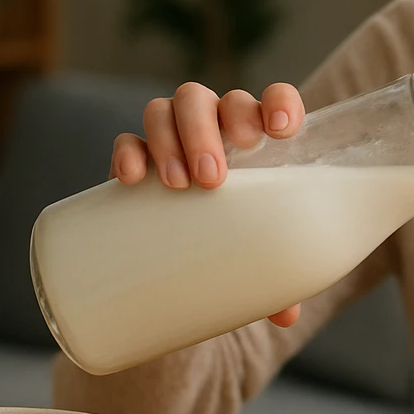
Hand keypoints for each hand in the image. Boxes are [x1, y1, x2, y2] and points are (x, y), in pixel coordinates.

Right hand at [110, 81, 307, 327]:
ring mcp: (175, 137)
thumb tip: (286, 315)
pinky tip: (132, 178)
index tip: (279, 130)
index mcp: (261, 137)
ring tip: (179, 185)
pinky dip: (128, 152)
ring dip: (172, 139)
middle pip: (213, 101)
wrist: (187, 253)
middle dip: (211, 131)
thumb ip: (276, 275)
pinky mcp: (137, 159)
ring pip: (167, 109)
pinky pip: (127, 139)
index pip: (276, 98)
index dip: (279, 102)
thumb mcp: (259, 251)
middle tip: (212, 177)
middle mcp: (218, 126)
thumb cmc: (238, 238)